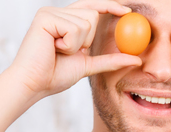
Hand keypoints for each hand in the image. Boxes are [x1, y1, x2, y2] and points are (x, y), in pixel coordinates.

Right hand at [8, 0, 141, 99]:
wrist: (34, 84)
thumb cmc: (54, 76)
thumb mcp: (87, 65)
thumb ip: (110, 61)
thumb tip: (136, 60)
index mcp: (65, 21)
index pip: (92, 7)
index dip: (110, 6)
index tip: (128, 11)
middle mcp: (57, 13)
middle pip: (93, 14)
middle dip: (87, 38)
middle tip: (68, 51)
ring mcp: (50, 12)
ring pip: (85, 21)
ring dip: (77, 44)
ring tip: (58, 51)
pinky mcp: (45, 17)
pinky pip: (74, 27)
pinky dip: (69, 44)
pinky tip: (53, 48)